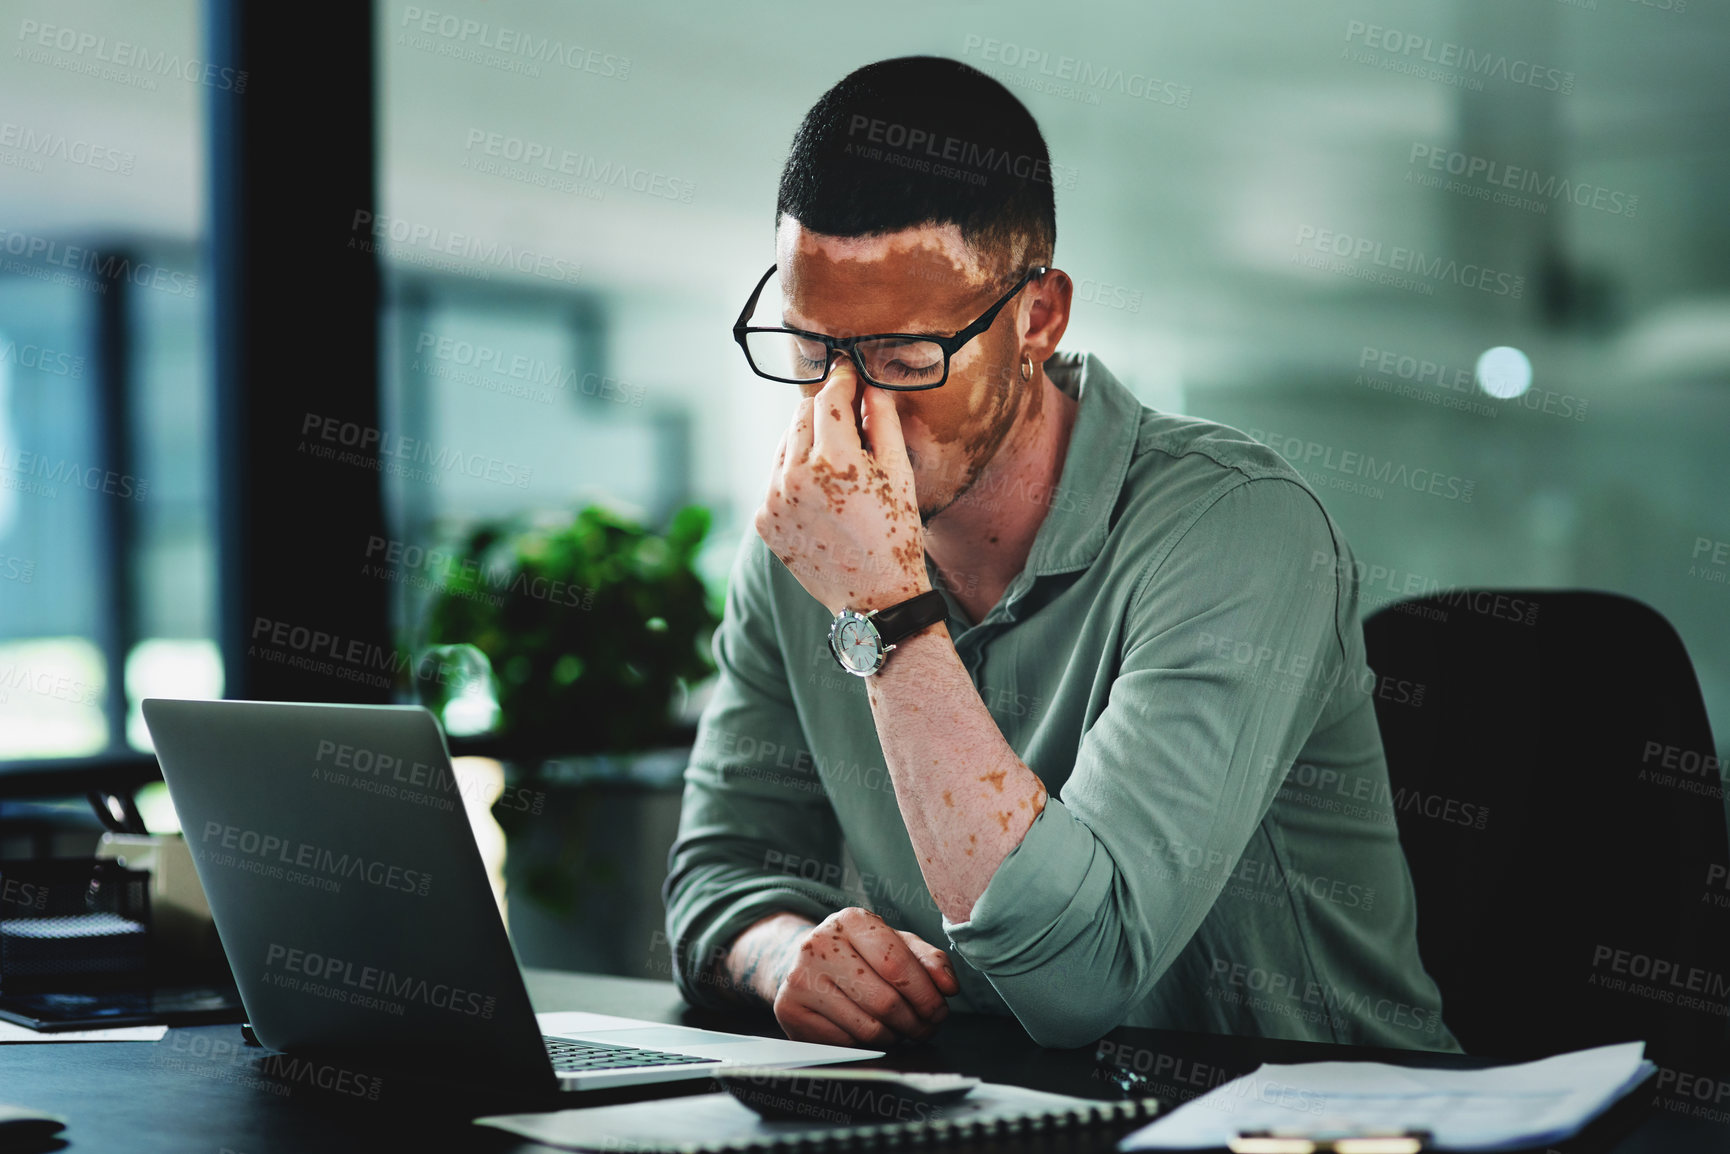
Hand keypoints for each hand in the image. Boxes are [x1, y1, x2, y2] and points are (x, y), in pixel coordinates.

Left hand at [754, 359, 930, 614]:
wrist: (874, 597)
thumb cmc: (894, 534)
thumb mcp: (898, 472)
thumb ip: (882, 420)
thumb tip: (869, 383)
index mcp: (833, 461)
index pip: (829, 398)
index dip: (842, 379)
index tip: (847, 370)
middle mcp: (795, 477)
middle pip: (802, 416)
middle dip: (825, 409)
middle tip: (848, 414)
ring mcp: (773, 500)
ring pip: (785, 444)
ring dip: (807, 442)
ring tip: (837, 462)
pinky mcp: (763, 520)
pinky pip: (776, 478)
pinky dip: (794, 475)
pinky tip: (820, 494)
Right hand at [773, 908, 960, 1046]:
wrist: (803, 963)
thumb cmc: (859, 954)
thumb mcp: (895, 944)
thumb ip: (928, 960)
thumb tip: (948, 986)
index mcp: (850, 920)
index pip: (896, 964)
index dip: (926, 994)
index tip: (940, 1009)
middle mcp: (819, 944)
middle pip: (885, 1001)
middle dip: (916, 1022)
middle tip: (926, 1026)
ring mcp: (800, 979)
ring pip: (867, 1028)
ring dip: (896, 1036)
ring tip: (902, 1029)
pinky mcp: (790, 1011)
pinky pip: (846, 1044)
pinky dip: (869, 1045)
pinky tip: (873, 1032)